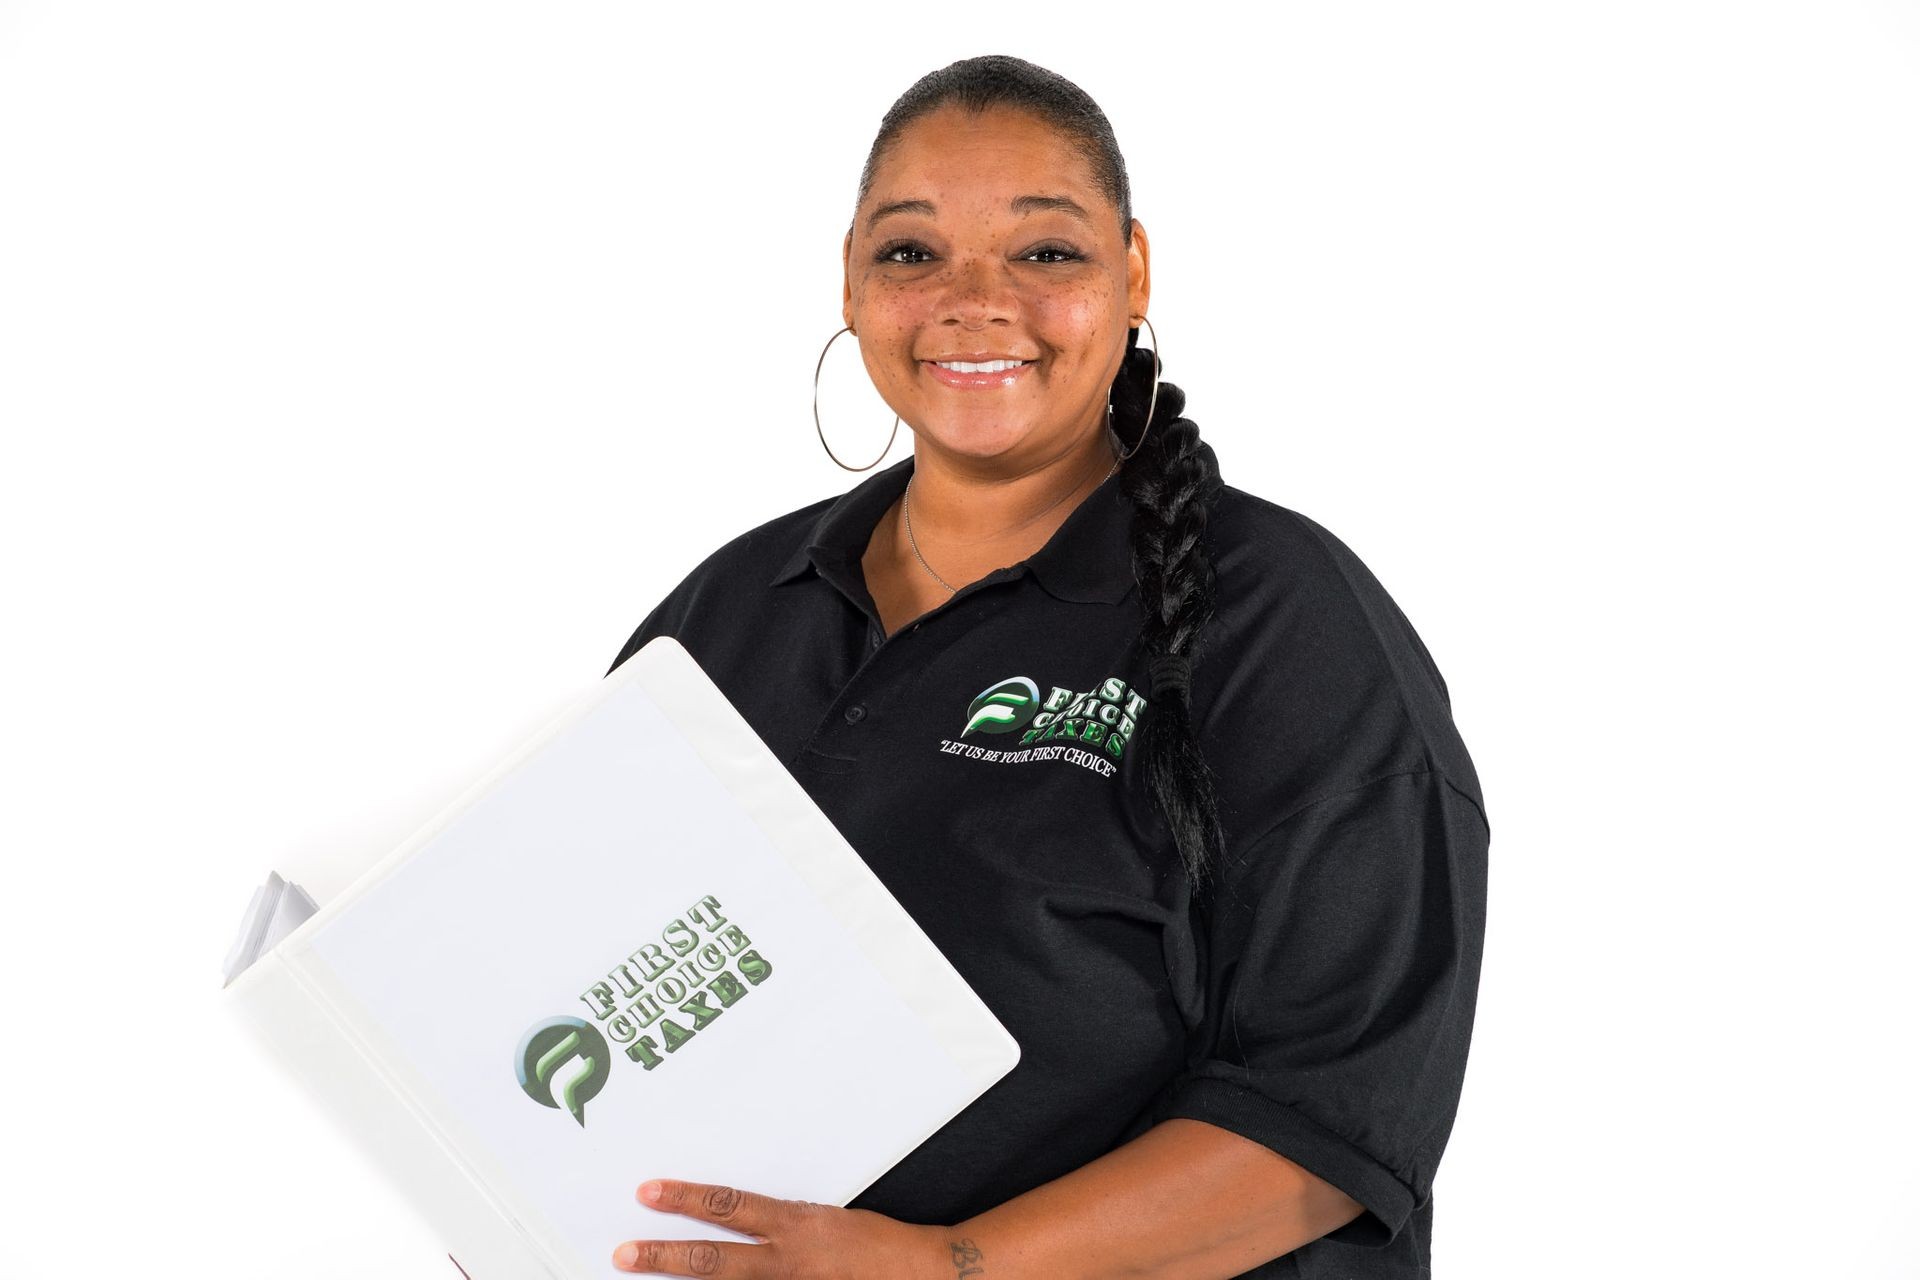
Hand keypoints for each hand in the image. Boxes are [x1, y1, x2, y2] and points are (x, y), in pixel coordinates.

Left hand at [613, 1178, 950, 1277]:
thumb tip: (738, 1219)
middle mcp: (786, 1263)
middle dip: (662, 1257)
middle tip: (622, 1254)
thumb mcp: (827, 1219)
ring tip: (643, 1273)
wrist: (924, 1275)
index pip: (728, 1207)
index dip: (685, 1199)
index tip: (649, 1193)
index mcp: (795, 1226)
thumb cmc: (877, 1245)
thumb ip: (781, 1223)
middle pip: (711, 1261)